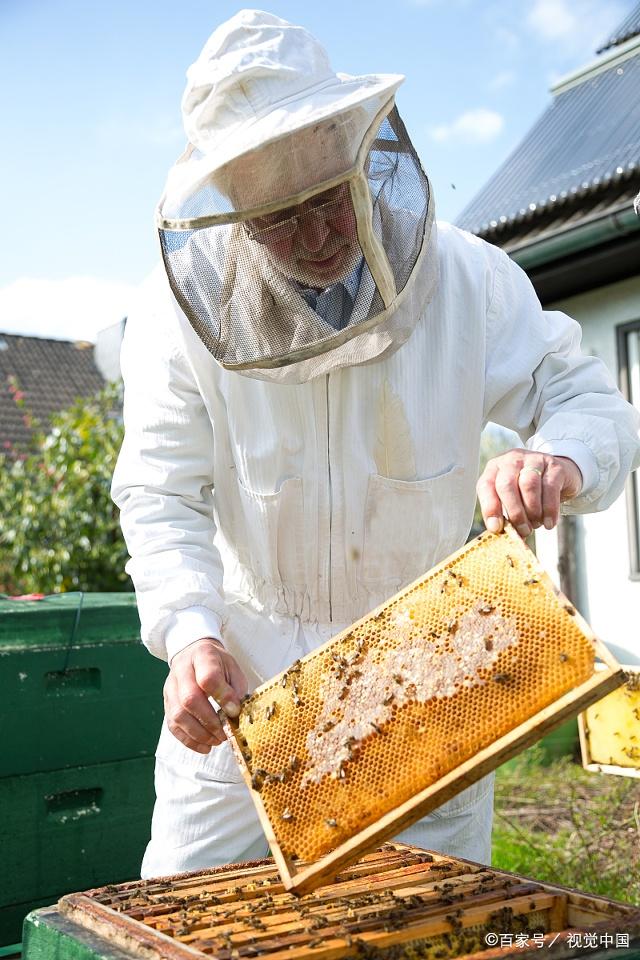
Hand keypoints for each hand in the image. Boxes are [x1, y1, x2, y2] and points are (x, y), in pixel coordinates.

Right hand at [164, 637, 247, 753]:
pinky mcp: (166, 703)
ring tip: (217, 740)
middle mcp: (181, 671)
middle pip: (189, 699)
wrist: (193, 654)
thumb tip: (234, 713)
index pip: (208, 677)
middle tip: (225, 733)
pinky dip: (189, 740)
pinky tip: (205, 746)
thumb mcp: (232, 667)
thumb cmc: (217, 664)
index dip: (222, 697)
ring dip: (199, 734)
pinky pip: (172, 725)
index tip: (234, 711)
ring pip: (178, 715)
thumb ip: (236, 688)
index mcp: (203, 656)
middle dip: (209, 721)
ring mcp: (170, 687)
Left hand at [476, 449, 582, 537]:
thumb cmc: (530, 492)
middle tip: (523, 530)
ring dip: (532, 510)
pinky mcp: (554, 466)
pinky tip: (549, 522)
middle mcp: (512, 460)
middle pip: (506, 485)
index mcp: (495, 469)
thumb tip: (500, 532)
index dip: (490, 508)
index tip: (496, 528)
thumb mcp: (513, 499)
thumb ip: (504, 513)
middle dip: (514, 512)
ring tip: (536, 524)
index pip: (486, 486)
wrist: (561, 477)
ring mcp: (534, 460)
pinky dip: (549, 509)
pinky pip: (550, 487)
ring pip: (528, 484)